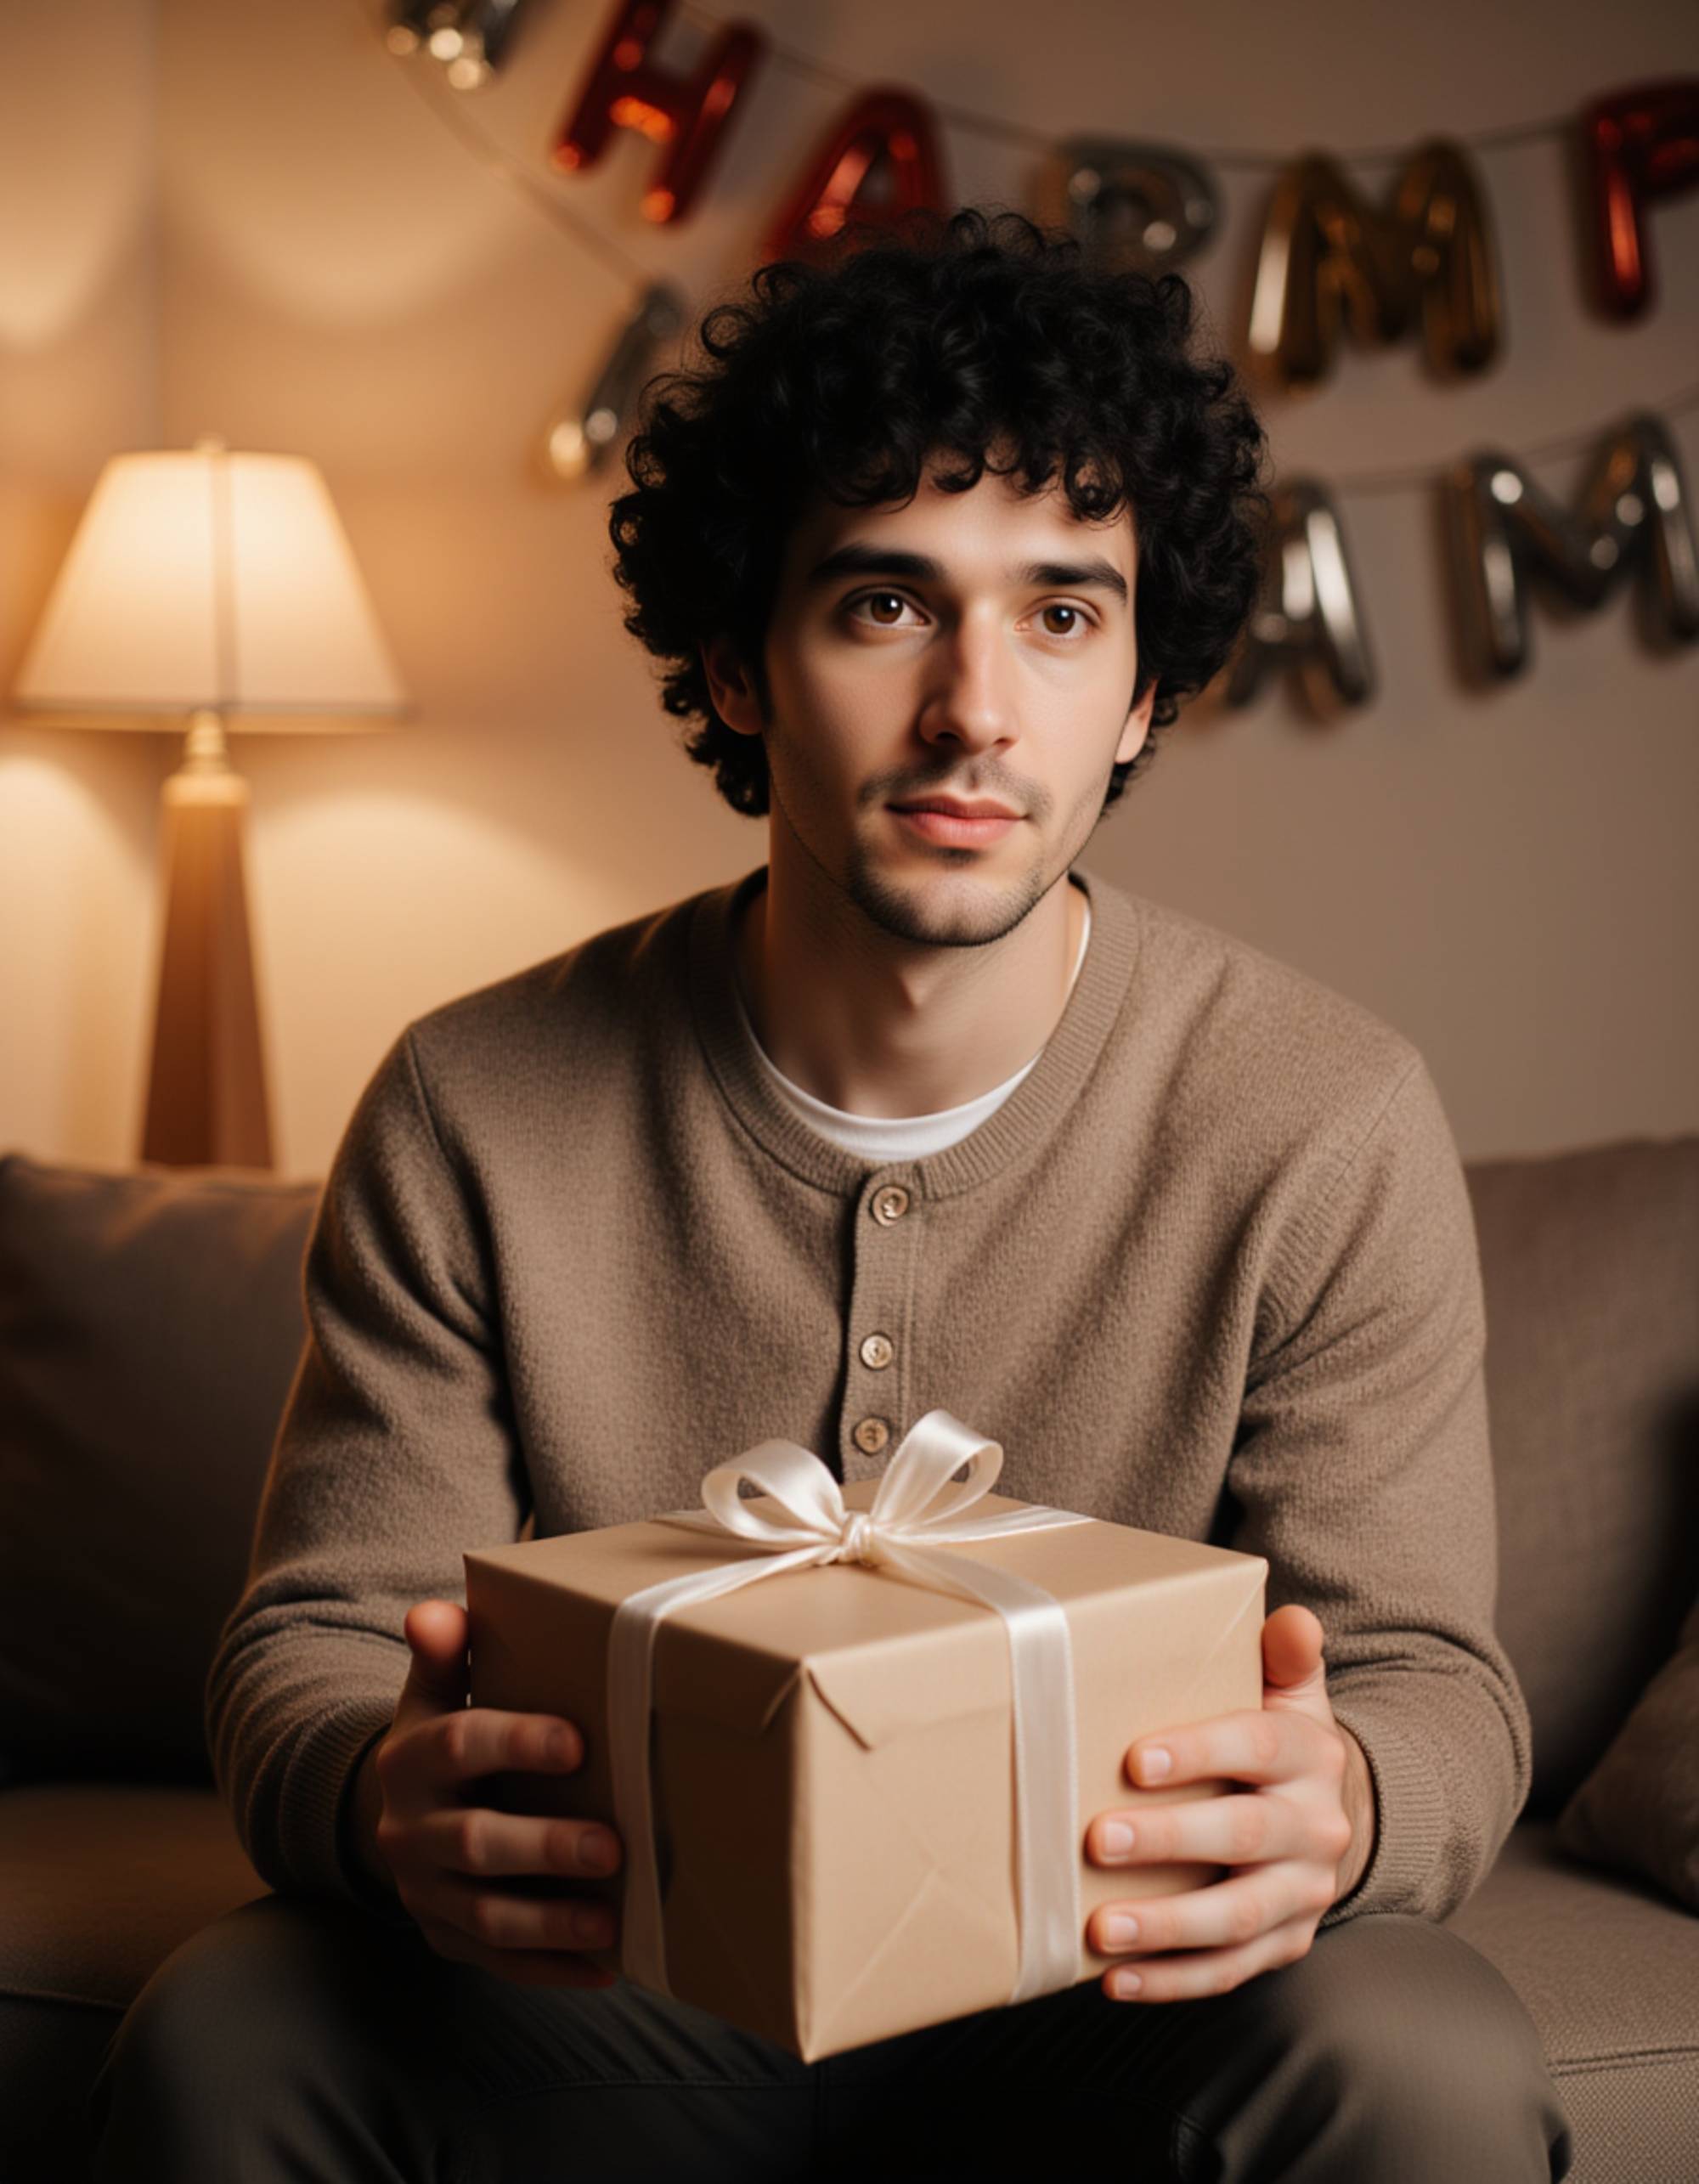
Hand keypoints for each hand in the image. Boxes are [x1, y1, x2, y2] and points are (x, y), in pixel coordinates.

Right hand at [370, 1598, 624, 1988]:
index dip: (516, 1742)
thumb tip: (436, 1613)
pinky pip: (496, 1962)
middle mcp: (411, 1830)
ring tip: (611, 1922)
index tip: (578, 1742)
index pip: (460, 1745)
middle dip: (544, 1846)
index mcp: (412, 1757)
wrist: (393, 1816)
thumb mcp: (433, 1692)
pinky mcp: (445, 1937)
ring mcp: (426, 1892)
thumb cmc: (444, 1739)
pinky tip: (605, 1969)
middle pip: (475, 1841)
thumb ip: (444, 1652)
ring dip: (550, 1922)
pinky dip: (549, 1969)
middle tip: (614, 1846)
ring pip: (485, 1915)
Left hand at [1084, 1604, 1368, 2002]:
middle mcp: (1315, 1827)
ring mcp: (1302, 1893)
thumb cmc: (1281, 1743)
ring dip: (1165, 1926)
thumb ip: (1286, 1656)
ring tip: (1100, 1927)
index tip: (1135, 1759)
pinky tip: (1116, 1980)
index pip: (1256, 1747)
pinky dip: (1172, 1980)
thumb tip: (1294, 1620)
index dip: (1199, 1752)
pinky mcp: (1286, 1944)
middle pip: (1243, 1834)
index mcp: (1308, 1755)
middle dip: (1168, 1840)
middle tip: (1097, 1839)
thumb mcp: (1292, 1693)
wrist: (1339, 1814)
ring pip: (1236, 1916)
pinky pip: (1230, 1970)